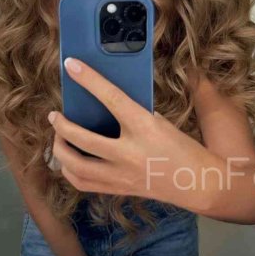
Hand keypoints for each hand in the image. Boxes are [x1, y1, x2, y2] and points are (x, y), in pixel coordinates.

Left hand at [47, 57, 211, 208]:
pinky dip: (70, 171)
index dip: (88, 80)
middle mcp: (129, 153)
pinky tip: (69, 162)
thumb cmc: (185, 149)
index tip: (71, 66)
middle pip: (81, 138)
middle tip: (54, 116)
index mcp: (145, 128)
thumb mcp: (162, 124)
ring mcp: (122, 175)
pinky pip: (83, 183)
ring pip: (76, 165)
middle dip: (61, 125)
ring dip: (60, 150)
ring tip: (58, 138)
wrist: (199, 184)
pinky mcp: (120, 189)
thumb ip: (135, 116)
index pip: (111, 98)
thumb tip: (107, 107)